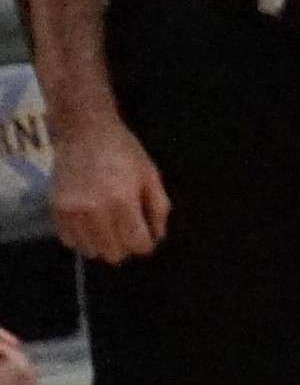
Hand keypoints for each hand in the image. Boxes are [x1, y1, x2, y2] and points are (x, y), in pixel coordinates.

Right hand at [47, 118, 162, 265]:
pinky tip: (90, 224)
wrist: (85, 131)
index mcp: (123, 201)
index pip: (137, 244)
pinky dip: (82, 239)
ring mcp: (72, 211)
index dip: (146, 245)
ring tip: (108, 227)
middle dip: (125, 247)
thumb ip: (158, 208)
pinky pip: (69, 240)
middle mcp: (95, 210)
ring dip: (103, 244)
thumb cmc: (123, 151)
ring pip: (90, 250)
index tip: (146, 237)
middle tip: (127, 231)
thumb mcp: (151, 175)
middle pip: (113, 253)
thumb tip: (157, 236)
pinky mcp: (56, 209)